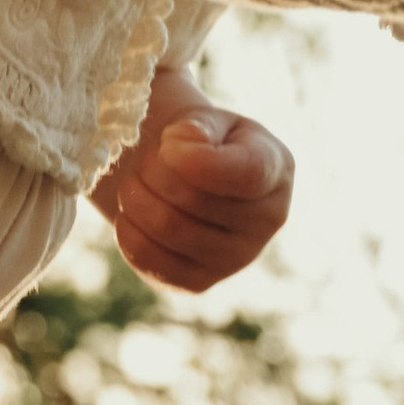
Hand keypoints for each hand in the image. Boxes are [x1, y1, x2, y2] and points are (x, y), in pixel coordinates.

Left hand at [93, 65, 295, 290]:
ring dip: (136, 198)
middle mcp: (267, 221)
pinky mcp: (200, 282)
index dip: (196, 159)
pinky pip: (151, 261)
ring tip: (136, 182)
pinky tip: (131, 214)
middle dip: (154, 171)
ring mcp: (236, 259)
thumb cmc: (202, 144)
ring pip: (168, 229)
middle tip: (146, 159)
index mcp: (275, 171)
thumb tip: (188, 142)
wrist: (190, 182)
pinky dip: (128, 232)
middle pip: (193, 199)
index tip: (168, 143)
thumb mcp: (207, 122)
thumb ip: (199, 125)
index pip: (245, 173)